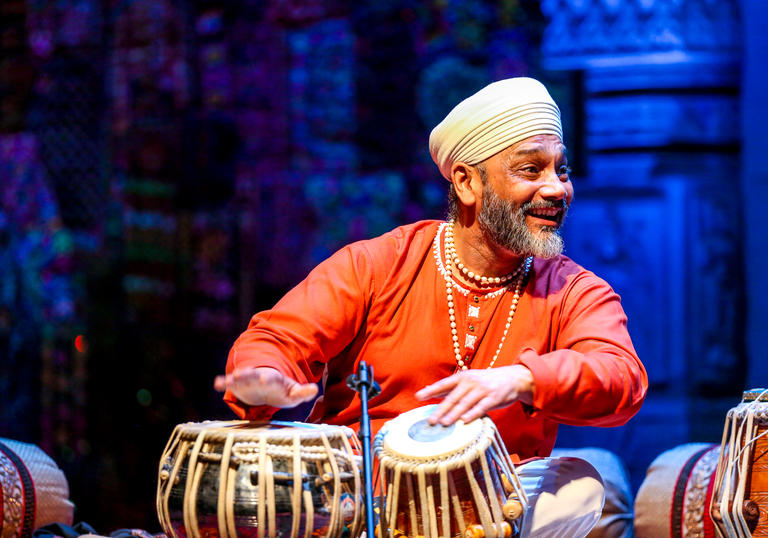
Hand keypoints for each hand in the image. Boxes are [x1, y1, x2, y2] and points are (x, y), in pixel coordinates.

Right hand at [213, 367, 317, 407]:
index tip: (264, 379)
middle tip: (239, 374)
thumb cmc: (282, 391)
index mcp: (273, 379)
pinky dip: (223, 382)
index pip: (271, 378)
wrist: (266, 386)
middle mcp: (258, 377)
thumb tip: (314, 390)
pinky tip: (217, 383)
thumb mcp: (293, 393)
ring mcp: (247, 380)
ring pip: (240, 377)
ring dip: (234, 378)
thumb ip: (303, 392)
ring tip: (228, 379)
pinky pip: (230, 383)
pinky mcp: (238, 385)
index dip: (267, 378)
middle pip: (252, 374)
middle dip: (247, 375)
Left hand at [414, 365, 533, 425]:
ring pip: (465, 403)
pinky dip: (472, 414)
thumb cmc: (485, 382)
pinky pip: (481, 407)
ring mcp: (483, 389)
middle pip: (453, 397)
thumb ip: (450, 387)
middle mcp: (471, 381)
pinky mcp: (494, 398)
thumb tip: (428, 391)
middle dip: (441, 409)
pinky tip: (464, 421)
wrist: (512, 378)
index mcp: (462, 377)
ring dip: (454, 414)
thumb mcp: (468, 380)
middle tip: (431, 421)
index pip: (443, 384)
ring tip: (444, 423)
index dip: (431, 390)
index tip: (418, 397)